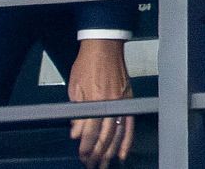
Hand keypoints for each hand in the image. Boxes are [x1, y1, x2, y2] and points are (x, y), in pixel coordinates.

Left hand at [67, 37, 133, 166]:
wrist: (104, 47)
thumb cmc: (87, 64)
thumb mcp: (74, 88)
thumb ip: (76, 112)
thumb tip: (76, 133)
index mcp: (94, 100)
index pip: (90, 131)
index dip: (86, 146)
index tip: (82, 156)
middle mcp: (110, 103)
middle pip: (105, 135)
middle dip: (97, 153)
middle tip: (92, 164)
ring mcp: (121, 102)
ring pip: (118, 132)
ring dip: (111, 150)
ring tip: (106, 163)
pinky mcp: (128, 99)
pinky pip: (130, 123)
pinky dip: (128, 139)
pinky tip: (123, 151)